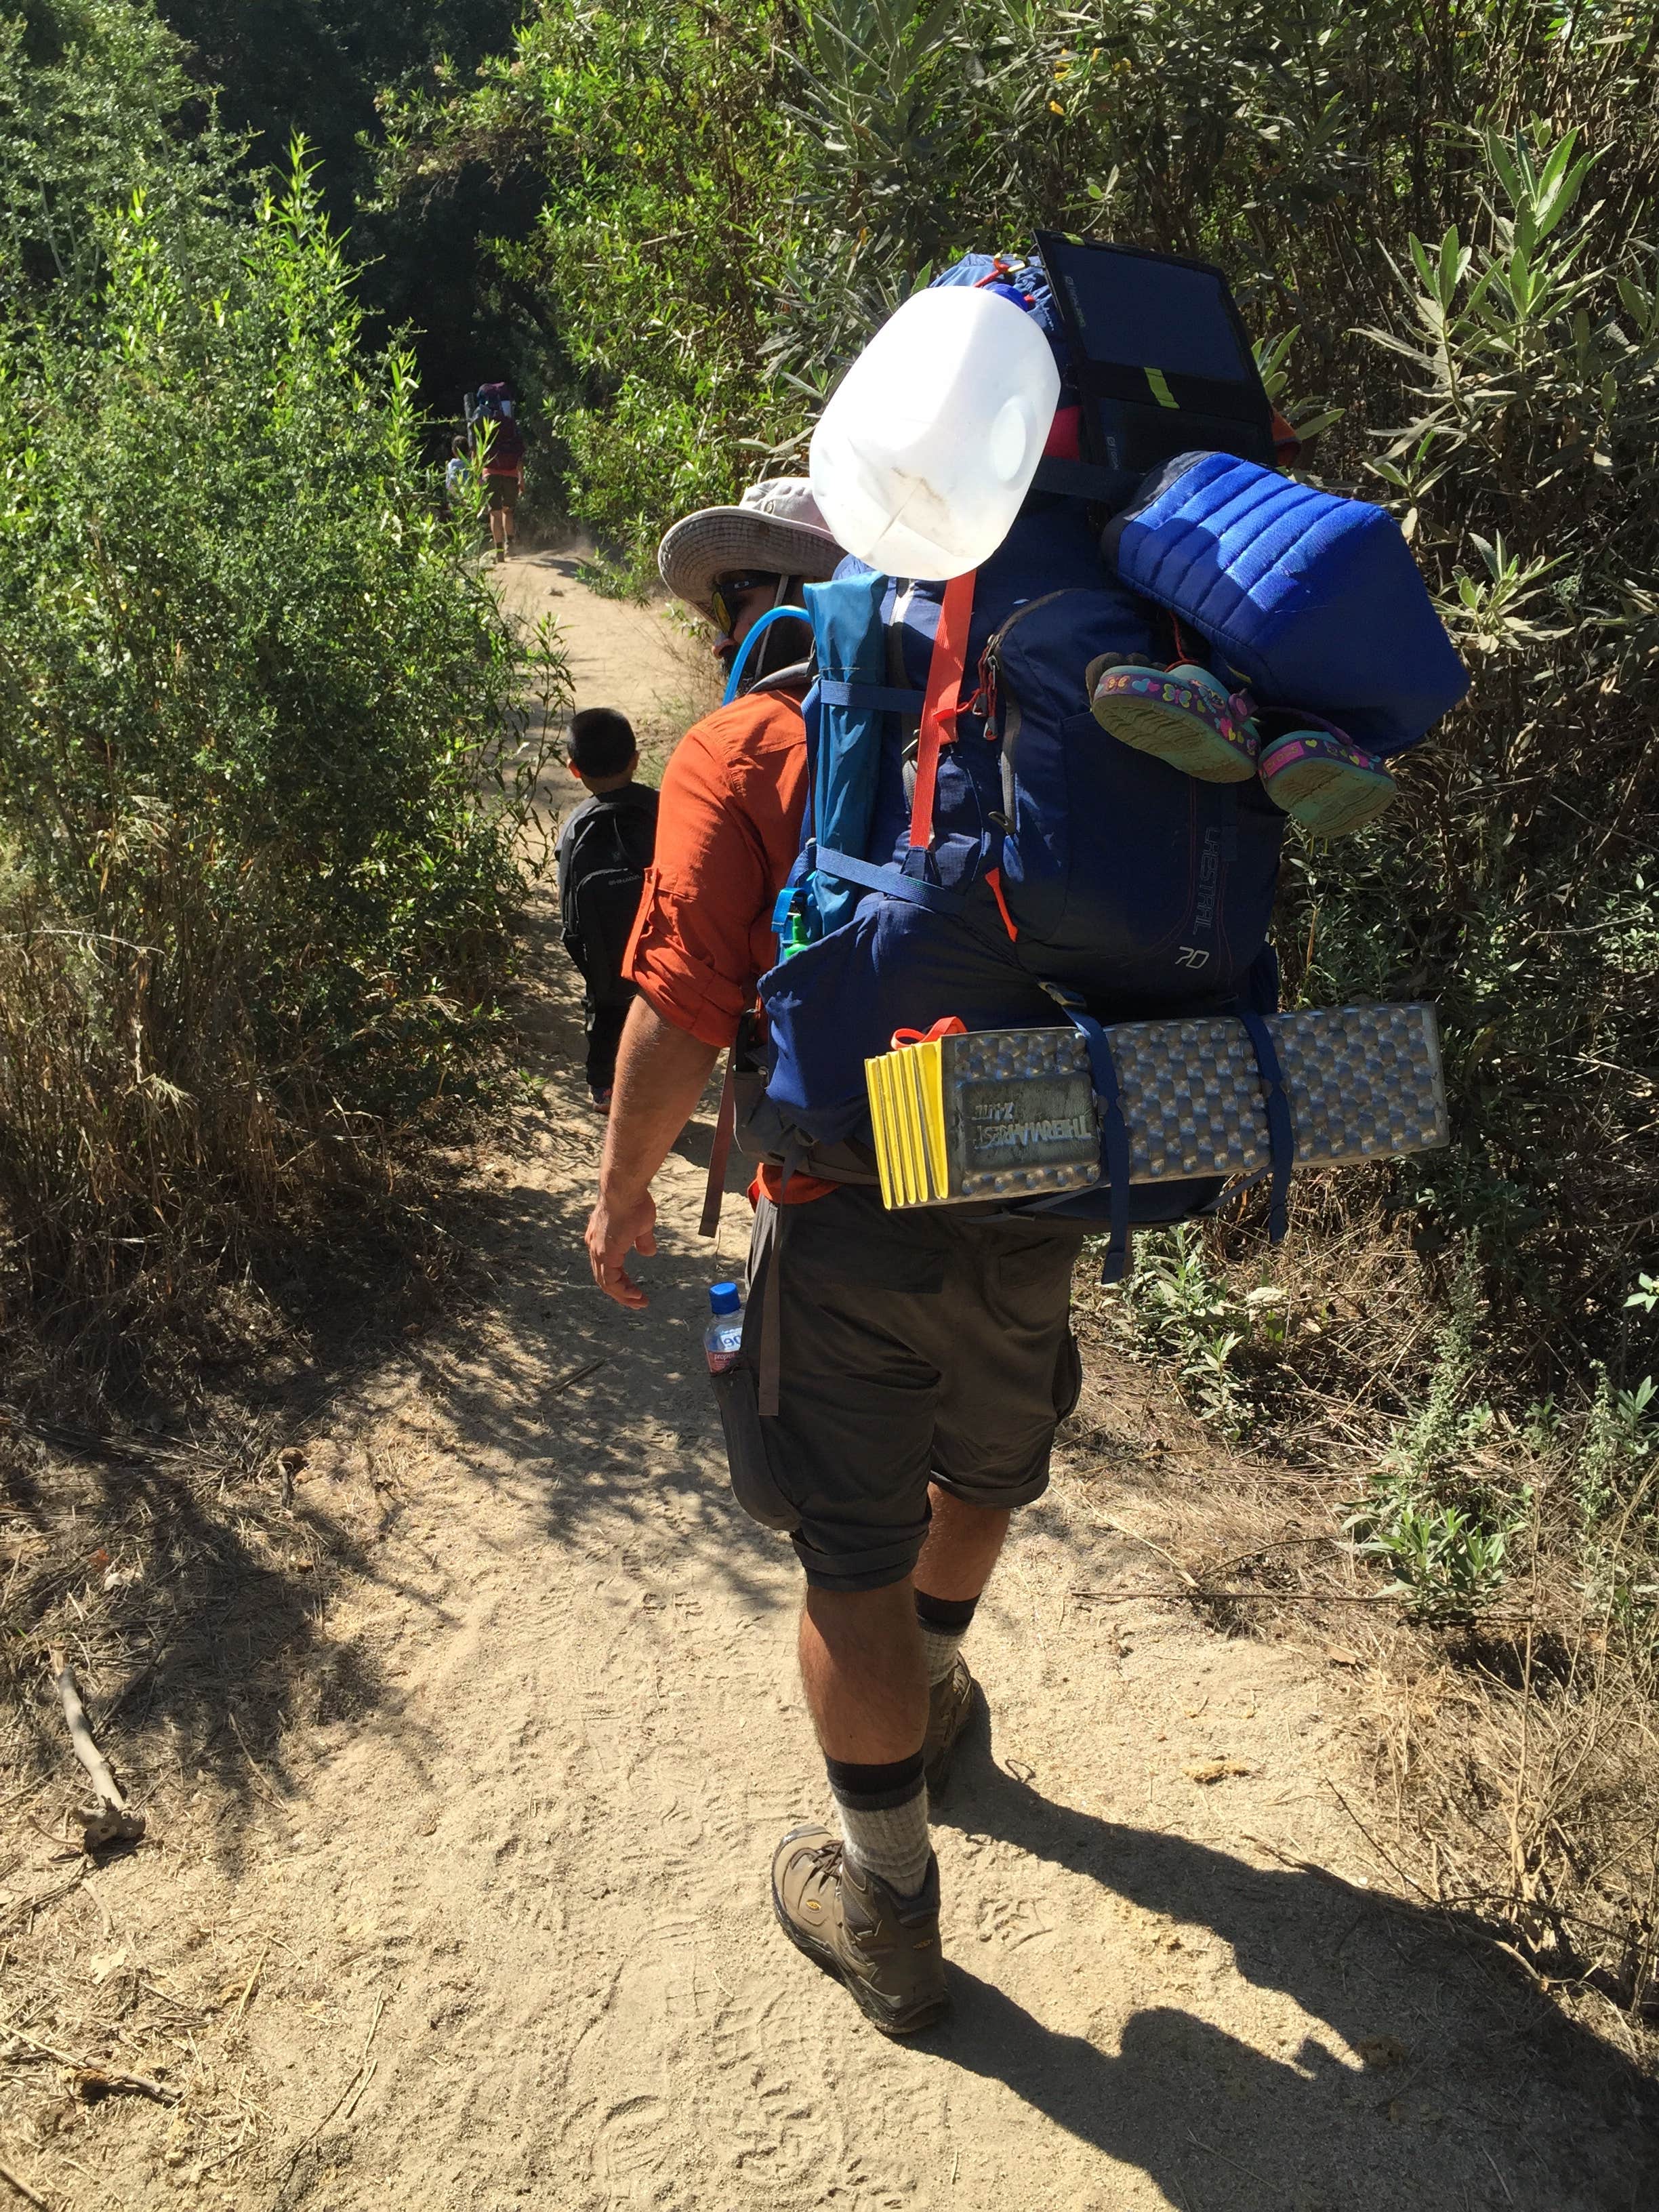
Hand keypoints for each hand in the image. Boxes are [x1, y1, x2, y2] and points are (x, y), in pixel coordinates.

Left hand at [585, 1187, 656, 1307]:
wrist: (624, 1189)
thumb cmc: (633, 1201)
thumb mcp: (642, 1225)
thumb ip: (642, 1240)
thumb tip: (648, 1252)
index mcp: (600, 1240)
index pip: (607, 1268)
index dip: (621, 1282)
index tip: (635, 1290)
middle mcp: (595, 1247)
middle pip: (605, 1279)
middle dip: (622, 1293)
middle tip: (637, 1301)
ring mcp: (598, 1250)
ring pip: (606, 1283)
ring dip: (623, 1295)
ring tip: (639, 1302)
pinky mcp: (605, 1253)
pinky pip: (610, 1280)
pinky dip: (622, 1290)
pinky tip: (634, 1296)